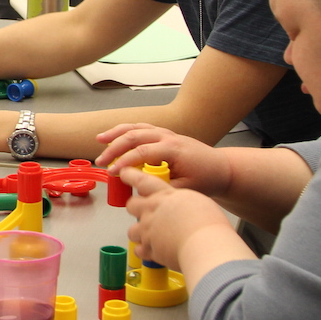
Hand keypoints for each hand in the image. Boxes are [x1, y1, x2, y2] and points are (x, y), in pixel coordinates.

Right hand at [96, 123, 232, 197]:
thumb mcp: (186, 189)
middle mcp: (168, 136)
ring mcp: (165, 133)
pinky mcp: (163, 134)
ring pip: (136, 128)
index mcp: (174, 149)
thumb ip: (162, 188)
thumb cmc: (206, 179)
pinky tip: (113, 136)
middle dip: (114, 148)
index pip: (142, 153)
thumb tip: (140, 192)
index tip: (112, 173)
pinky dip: (125, 130)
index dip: (124, 163)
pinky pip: (141, 128)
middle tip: (101, 161)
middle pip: (134, 136)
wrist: (221, 168)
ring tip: (99, 140)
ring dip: (116, 133)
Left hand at [121, 167, 234, 270]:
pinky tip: (154, 251)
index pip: (143, 180)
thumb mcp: (197, 202)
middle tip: (144, 212)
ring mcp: (148, 230)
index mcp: (165, 195)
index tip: (124, 173)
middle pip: (132, 205)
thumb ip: (182, 201)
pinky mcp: (149, 248)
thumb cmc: (208, 224)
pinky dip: (145, 252)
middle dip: (135, 208)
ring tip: (151, 236)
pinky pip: (139, 250)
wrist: (205, 245)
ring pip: (132, 230)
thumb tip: (180, 205)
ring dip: (140, 233)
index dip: (131, 175)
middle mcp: (152, 211)